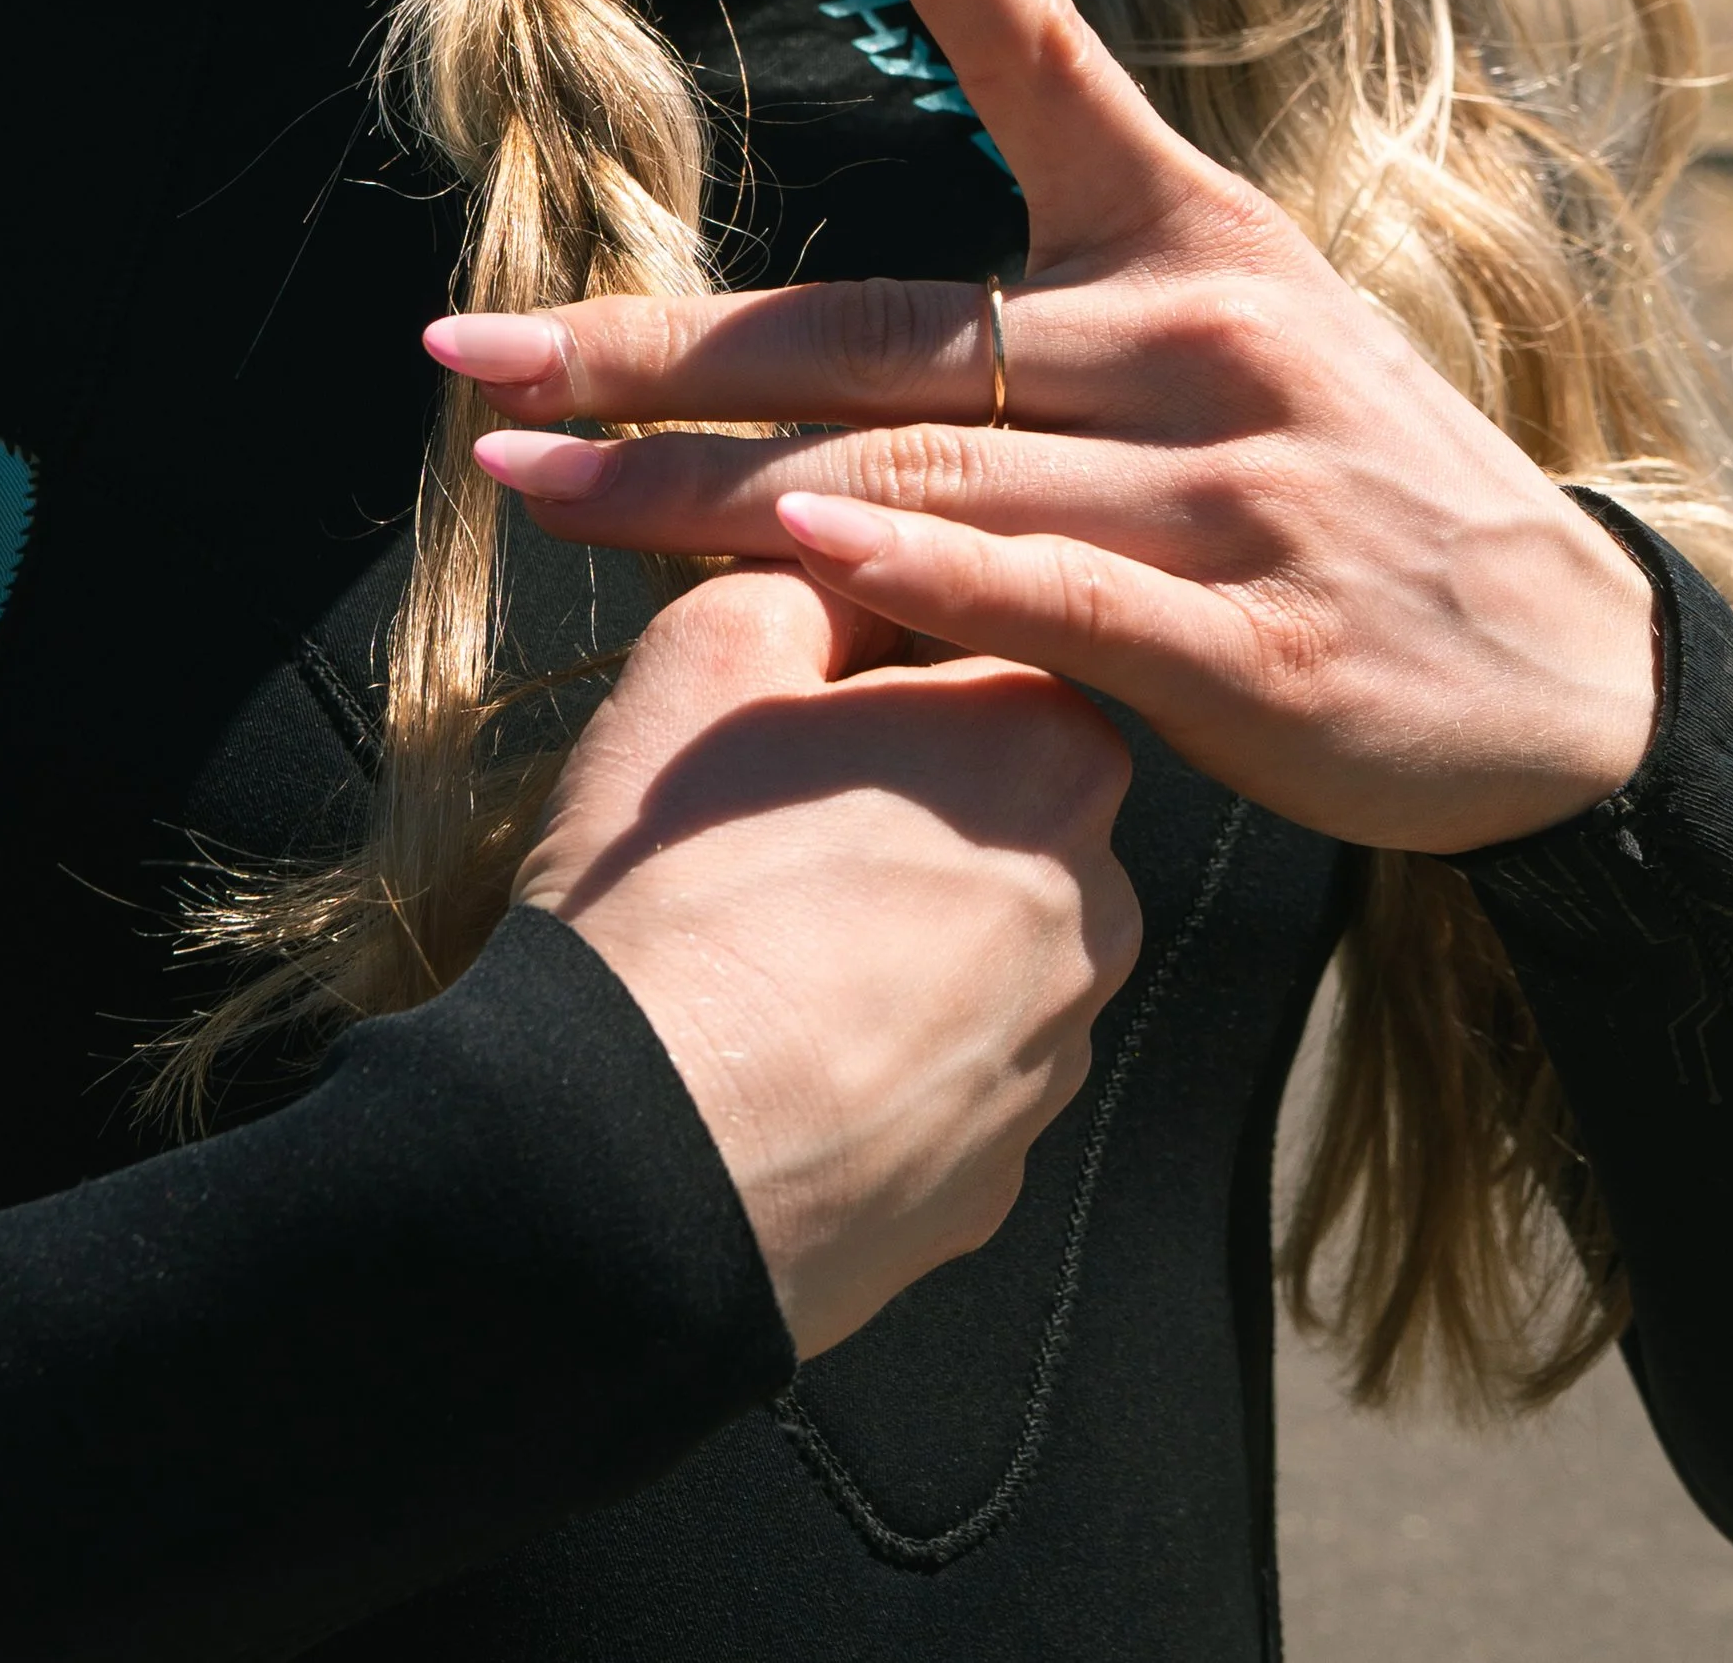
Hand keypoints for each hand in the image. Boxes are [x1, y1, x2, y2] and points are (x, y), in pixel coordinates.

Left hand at [440, 0, 1660, 857]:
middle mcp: (1202, 327)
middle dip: (651, 345)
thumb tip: (814, 364)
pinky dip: (911, 570)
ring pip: (916, 463)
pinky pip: (1041, 587)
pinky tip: (787, 555)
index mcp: (1187, 230)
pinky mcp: (1247, 637)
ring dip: (702, 482)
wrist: (1561, 677)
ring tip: (525, 471)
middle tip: (466, 344)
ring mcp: (1228, 481)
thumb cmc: (1348, 493)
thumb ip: (1047, 334)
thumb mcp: (1232, 350)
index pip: (1041, 46)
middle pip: (875, 330)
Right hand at [516, 566, 1138, 1358]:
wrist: (632, 1157)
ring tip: (752, 950)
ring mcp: (1057, 1052)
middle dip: (887, 808)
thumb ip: (818, 572)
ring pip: (971, 945)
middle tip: (754, 833)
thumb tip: (856, 558)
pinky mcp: (1000, 1173)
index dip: (862, 680)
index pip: (977, 659)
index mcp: (1050, 745)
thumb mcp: (712, 646)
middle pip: (986, 806)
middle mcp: (1100, 896)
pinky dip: (873, 1058)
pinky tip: (773, 1053)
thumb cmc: (676, 879)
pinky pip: (939, 1075)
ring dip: (886, 936)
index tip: (777, 715)